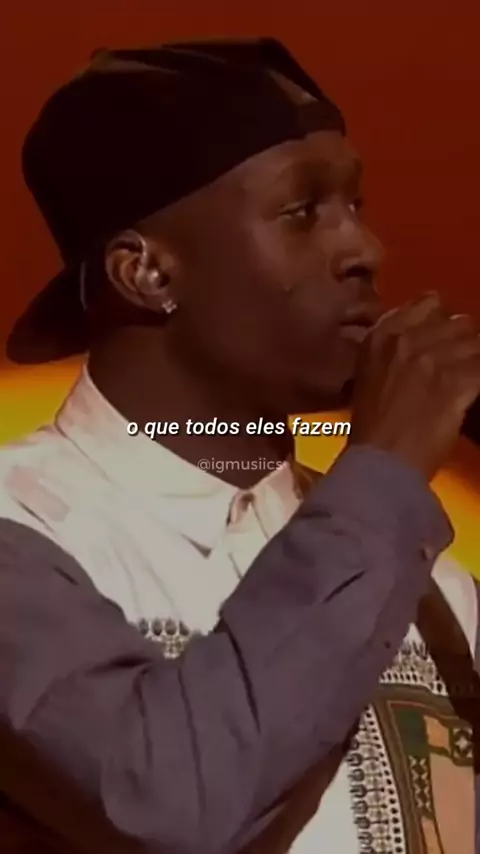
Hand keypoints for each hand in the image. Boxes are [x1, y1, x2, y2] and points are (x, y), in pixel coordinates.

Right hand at [348, 292, 479, 480]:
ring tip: (468, 377)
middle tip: (460, 363)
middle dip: (462, 341)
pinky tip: (473, 390)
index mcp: (381, 336)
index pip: (426, 305)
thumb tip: (421, 345)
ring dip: (474, 361)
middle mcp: (408, 339)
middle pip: (456, 323)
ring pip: (475, 344)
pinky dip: (479, 378)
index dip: (441, 320)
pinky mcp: (459, 380)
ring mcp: (435, 358)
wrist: (380, 462)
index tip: (444, 335)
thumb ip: (393, 353)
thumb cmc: (370, 430)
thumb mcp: (369, 378)